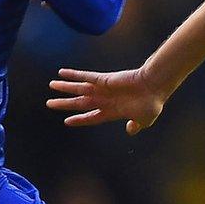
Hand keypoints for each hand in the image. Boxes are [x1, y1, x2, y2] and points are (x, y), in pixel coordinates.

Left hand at [48, 66, 167, 133]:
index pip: (91, 117)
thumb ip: (136, 126)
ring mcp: (103, 89)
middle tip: (49, 104)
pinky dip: (74, 74)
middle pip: (80, 102)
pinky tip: (62, 72)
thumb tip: (130, 130)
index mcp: (113, 112)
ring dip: (65, 88)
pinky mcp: (104, 79)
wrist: (155, 88)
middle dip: (64, 103)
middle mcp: (105, 100)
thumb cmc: (151, 104)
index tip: (67, 121)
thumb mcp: (144, 120)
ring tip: (51, 85)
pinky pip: (85, 76)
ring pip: (79, 89)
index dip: (79, 120)